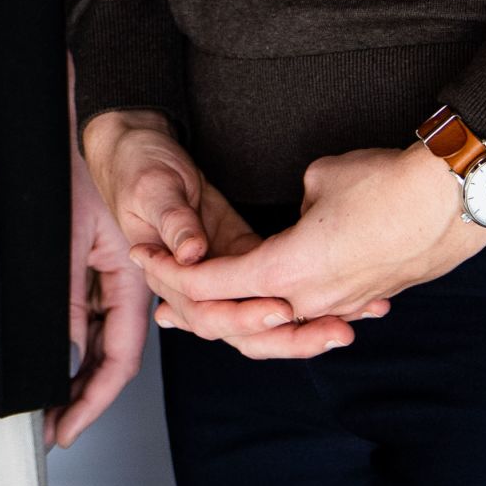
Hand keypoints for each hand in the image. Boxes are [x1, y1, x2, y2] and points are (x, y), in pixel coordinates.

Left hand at [49, 109, 150, 445]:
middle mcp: (126, 284)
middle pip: (112, 357)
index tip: (69, 426)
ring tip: (44, 411)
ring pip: (98, 343)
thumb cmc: (73, 168)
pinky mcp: (92, 271)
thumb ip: (68, 294)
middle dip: (83, 399)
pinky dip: (68, 348)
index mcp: (132, 277)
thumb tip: (71, 353)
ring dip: (74, 379)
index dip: (96, 396)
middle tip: (50, 433)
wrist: (83, 126)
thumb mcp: (66, 233)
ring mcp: (109, 279)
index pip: (122, 354)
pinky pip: (86, 319)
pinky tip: (48, 366)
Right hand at [81, 110, 356, 360]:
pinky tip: (345, 307)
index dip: (243, 317)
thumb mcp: (151, 190)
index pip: (206, 314)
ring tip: (347, 327)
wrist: (140, 146)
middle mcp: (197, 287)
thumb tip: (192, 254)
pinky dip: (307, 300)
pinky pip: (274, 288)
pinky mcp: (244, 253)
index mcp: (168, 277)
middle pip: (243, 331)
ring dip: (305, 328)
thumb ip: (172, 221)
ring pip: (264, 317)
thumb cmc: (138, 167)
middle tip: (334, 332)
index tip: (279, 311)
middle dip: (290, 338)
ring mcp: (224, 272)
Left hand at [175, 144, 485, 330]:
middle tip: (165, 308)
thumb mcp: (321, 179)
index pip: (215, 284)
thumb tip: (305, 211)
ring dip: (243, 315)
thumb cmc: (384, 184)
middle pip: (240, 317)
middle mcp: (311, 298)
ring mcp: (341, 303)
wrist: (452, 201)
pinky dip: (286, 312)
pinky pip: (314, 311)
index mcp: (288, 268)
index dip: (173, 274)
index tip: (142, 259)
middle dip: (197, 311)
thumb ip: (300, 203)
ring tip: (210, 312)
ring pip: (278, 320)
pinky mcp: (366, 297)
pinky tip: (277, 309)